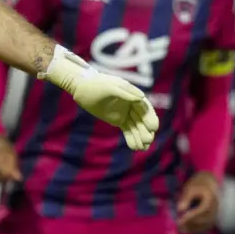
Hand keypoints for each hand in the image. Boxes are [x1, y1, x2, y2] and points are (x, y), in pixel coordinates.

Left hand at [38, 45, 157, 150]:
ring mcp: (125, 112)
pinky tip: (135, 148)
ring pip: (136, 127)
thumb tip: (141, 98)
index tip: (153, 128)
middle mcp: (132, 104)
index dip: (150, 118)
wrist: (82, 88)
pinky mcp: (118, 120)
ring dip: (140, 137)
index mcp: (133, 94)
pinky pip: (128, 130)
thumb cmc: (96, 84)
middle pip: (143, 119)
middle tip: (147, 141)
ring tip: (142, 148)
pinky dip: (131, 138)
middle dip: (146, 131)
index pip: (145, 108)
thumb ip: (125, 92)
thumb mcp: (110, 86)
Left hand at [177, 171, 219, 233]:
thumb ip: (185, 198)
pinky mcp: (213, 216)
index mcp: (210, 199)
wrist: (209, 183)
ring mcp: (215, 213)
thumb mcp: (190, 188)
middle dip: (191, 224)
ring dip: (194, 229)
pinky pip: (207, 225)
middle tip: (178, 226)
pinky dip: (198, 229)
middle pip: (204, 219)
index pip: (201, 210)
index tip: (180, 221)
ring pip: (206, 224)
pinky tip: (188, 229)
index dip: (191, 217)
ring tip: (181, 230)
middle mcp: (215, 208)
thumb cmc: (198, 184)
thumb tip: (179, 209)